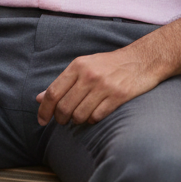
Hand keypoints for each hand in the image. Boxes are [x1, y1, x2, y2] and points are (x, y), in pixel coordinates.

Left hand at [36, 47, 159, 126]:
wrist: (141, 60)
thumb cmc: (109, 65)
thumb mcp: (84, 66)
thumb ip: (62, 83)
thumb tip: (39, 98)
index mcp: (78, 66)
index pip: (53, 92)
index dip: (44, 110)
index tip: (41, 120)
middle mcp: (89, 75)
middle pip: (64, 107)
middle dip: (61, 119)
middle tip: (64, 121)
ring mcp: (104, 86)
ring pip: (79, 115)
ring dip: (77, 121)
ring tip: (80, 116)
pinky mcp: (118, 96)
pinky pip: (96, 117)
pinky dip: (92, 120)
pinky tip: (94, 115)